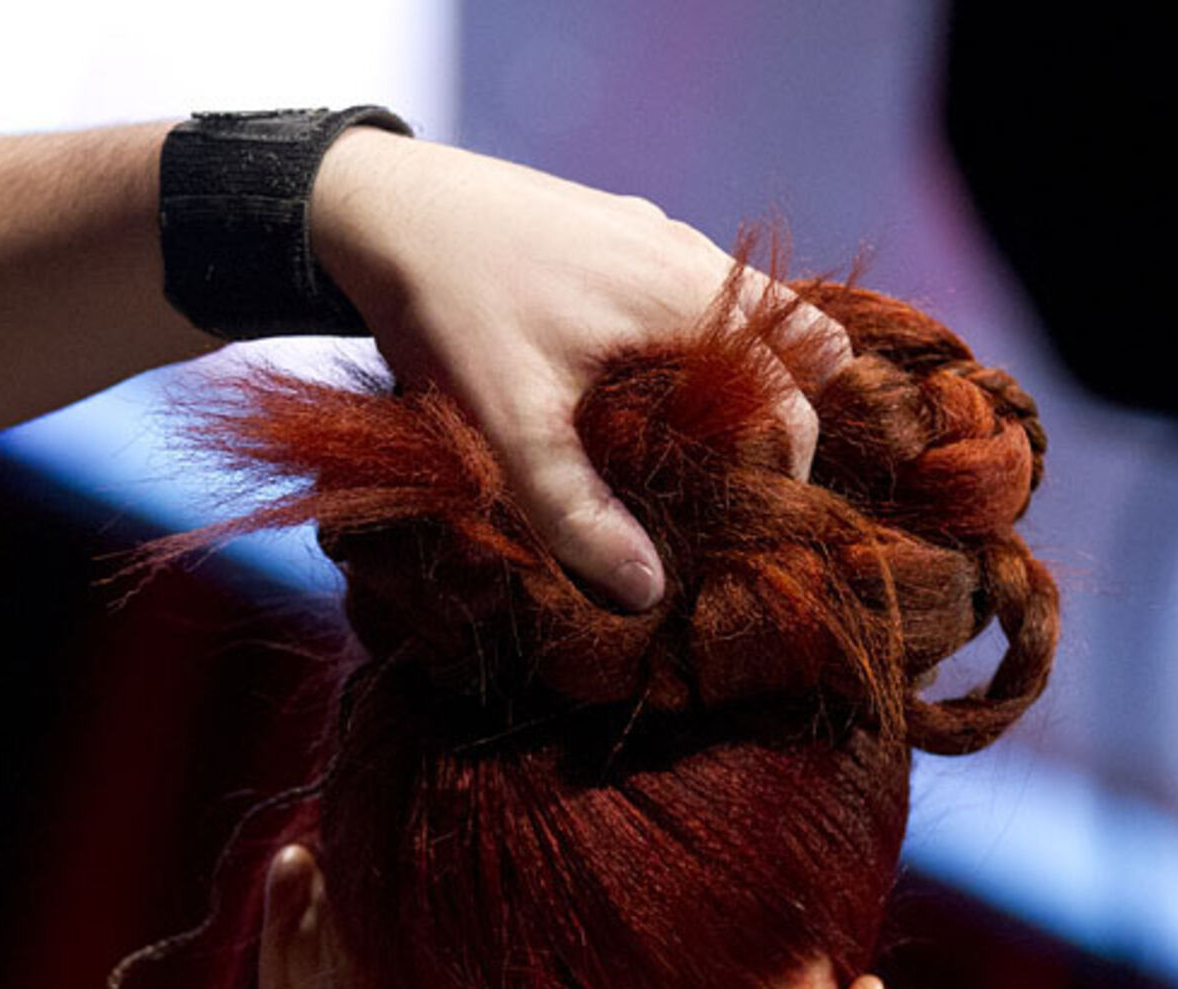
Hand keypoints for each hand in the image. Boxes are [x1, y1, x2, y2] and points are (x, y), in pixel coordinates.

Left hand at [311, 129, 850, 610]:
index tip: (738, 518)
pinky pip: (688, 289)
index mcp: (691, 299)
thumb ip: (579, 512)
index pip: (795, 395)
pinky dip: (684, 340)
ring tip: (675, 442)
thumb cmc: (452, 310)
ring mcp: (656, 233)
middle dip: (775, 416)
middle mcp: (691, 255)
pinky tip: (621, 383)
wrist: (382, 208)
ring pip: (742, 312)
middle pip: (795, 343)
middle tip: (720, 480)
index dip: (783, 468)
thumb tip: (649, 591)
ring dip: (731, 376)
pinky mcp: (617, 228)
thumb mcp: (511, 427)